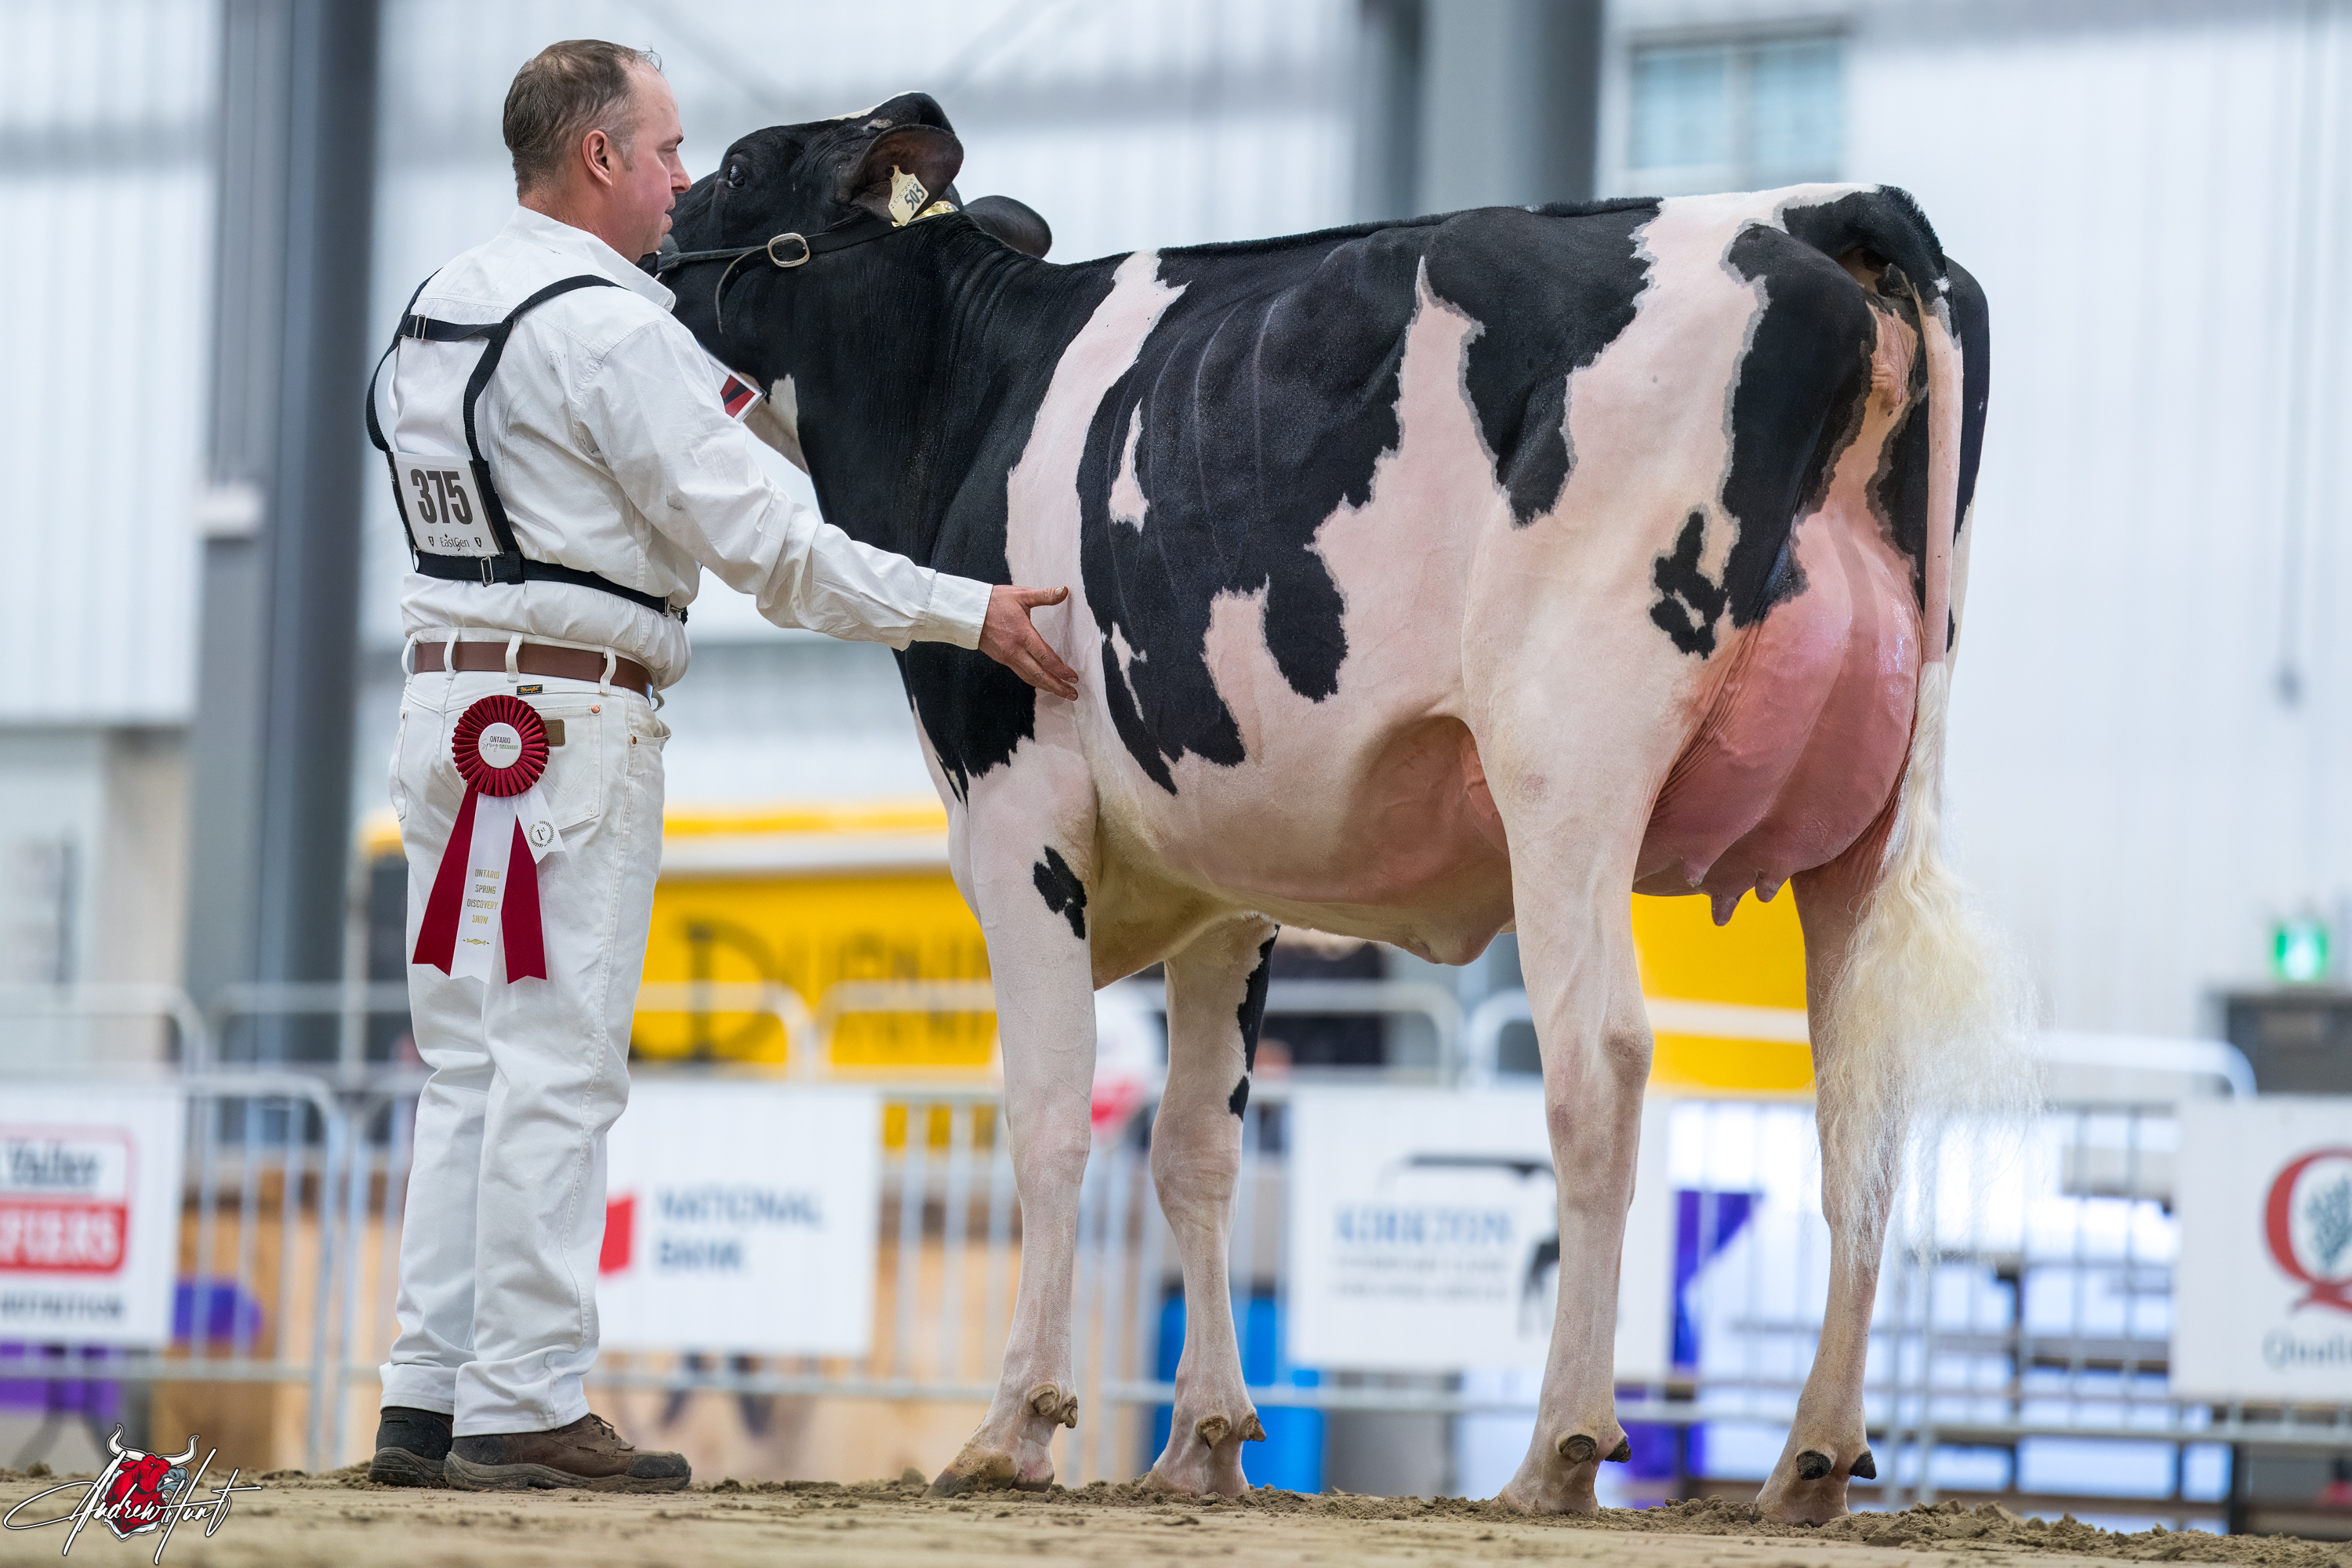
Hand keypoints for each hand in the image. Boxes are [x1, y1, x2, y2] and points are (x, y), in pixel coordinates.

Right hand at [980, 585, 1081, 700]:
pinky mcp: (1002, 659)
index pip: (1045, 658)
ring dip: (1047, 687)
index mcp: (1022, 635)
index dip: (1061, 670)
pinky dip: (1034, 680)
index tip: (1073, 677)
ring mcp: (1007, 657)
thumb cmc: (994, 601)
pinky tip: (1042, 682)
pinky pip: (1021, 673)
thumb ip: (1044, 595)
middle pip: (1039, 675)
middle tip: (1072, 694)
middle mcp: (1015, 651)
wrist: (967, 611)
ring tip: (1061, 693)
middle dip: (1057, 686)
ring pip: (1029, 677)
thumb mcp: (1021, 594)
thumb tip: (1064, 591)